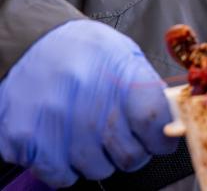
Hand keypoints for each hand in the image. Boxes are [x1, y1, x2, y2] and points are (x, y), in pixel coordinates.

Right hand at [0, 20, 176, 186]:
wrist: (34, 42)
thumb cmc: (88, 52)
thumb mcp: (127, 57)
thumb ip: (148, 93)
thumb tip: (170, 125)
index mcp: (119, 75)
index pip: (153, 120)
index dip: (162, 137)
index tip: (162, 140)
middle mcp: (88, 99)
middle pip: (129, 154)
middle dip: (135, 153)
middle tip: (126, 140)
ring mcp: (54, 121)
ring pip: (97, 169)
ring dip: (101, 160)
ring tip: (93, 137)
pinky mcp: (25, 138)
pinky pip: (59, 175)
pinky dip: (68, 168)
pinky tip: (68, 146)